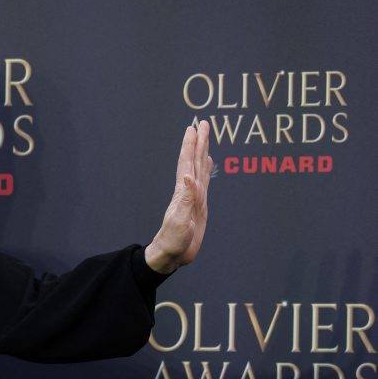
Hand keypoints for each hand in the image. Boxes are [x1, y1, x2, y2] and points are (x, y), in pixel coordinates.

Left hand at [145, 121, 211, 273]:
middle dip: (198, 142)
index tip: (194, 128)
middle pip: (194, 161)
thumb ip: (186, 199)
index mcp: (184, 193)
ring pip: (199, 168)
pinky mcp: (199, 205)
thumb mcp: (180, 221)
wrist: (171, 254)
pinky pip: (204, 183)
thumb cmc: (173, 240)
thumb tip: (188, 177)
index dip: (190, 146)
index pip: (187, 164)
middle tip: (202, 123)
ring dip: (202, 152)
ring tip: (205, 137)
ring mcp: (193, 197)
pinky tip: (207, 163)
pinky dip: (206, 170)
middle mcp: (188, 191)